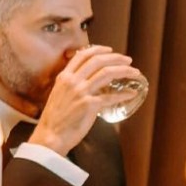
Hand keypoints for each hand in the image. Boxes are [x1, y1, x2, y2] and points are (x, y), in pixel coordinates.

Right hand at [27, 46, 145, 155]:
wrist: (51, 135)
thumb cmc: (55, 118)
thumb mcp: (58, 94)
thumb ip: (71, 85)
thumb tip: (88, 81)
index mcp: (64, 77)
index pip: (82, 55)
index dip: (98, 50)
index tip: (110, 51)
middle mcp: (72, 81)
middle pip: (98, 61)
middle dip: (117, 58)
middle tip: (128, 61)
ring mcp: (81, 92)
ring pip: (107, 73)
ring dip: (124, 71)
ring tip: (134, 73)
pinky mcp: (89, 105)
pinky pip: (111, 96)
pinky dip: (124, 94)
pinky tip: (131, 94)